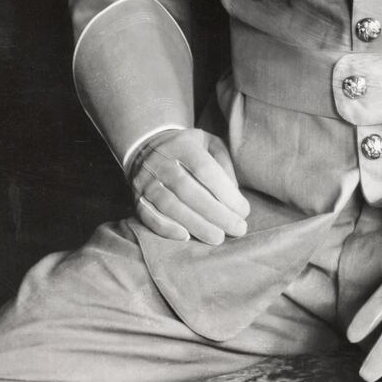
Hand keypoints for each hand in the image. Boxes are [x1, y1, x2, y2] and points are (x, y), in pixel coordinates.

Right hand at [129, 127, 249, 244]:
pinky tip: (185, 237)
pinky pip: (148, 216)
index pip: (205, 170)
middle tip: (237, 229)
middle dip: (215, 213)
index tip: (244, 210)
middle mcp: (161, 162)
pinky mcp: (137, 198)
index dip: (225, 192)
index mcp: (183, 145)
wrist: (148, 146)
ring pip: (170, 206)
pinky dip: (166, 228)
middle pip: (188, 190)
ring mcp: (146, 180)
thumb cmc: (189, 148)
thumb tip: (234, 193)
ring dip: (195, 224)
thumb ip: (224, 163)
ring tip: (218, 237)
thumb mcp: (210, 143)